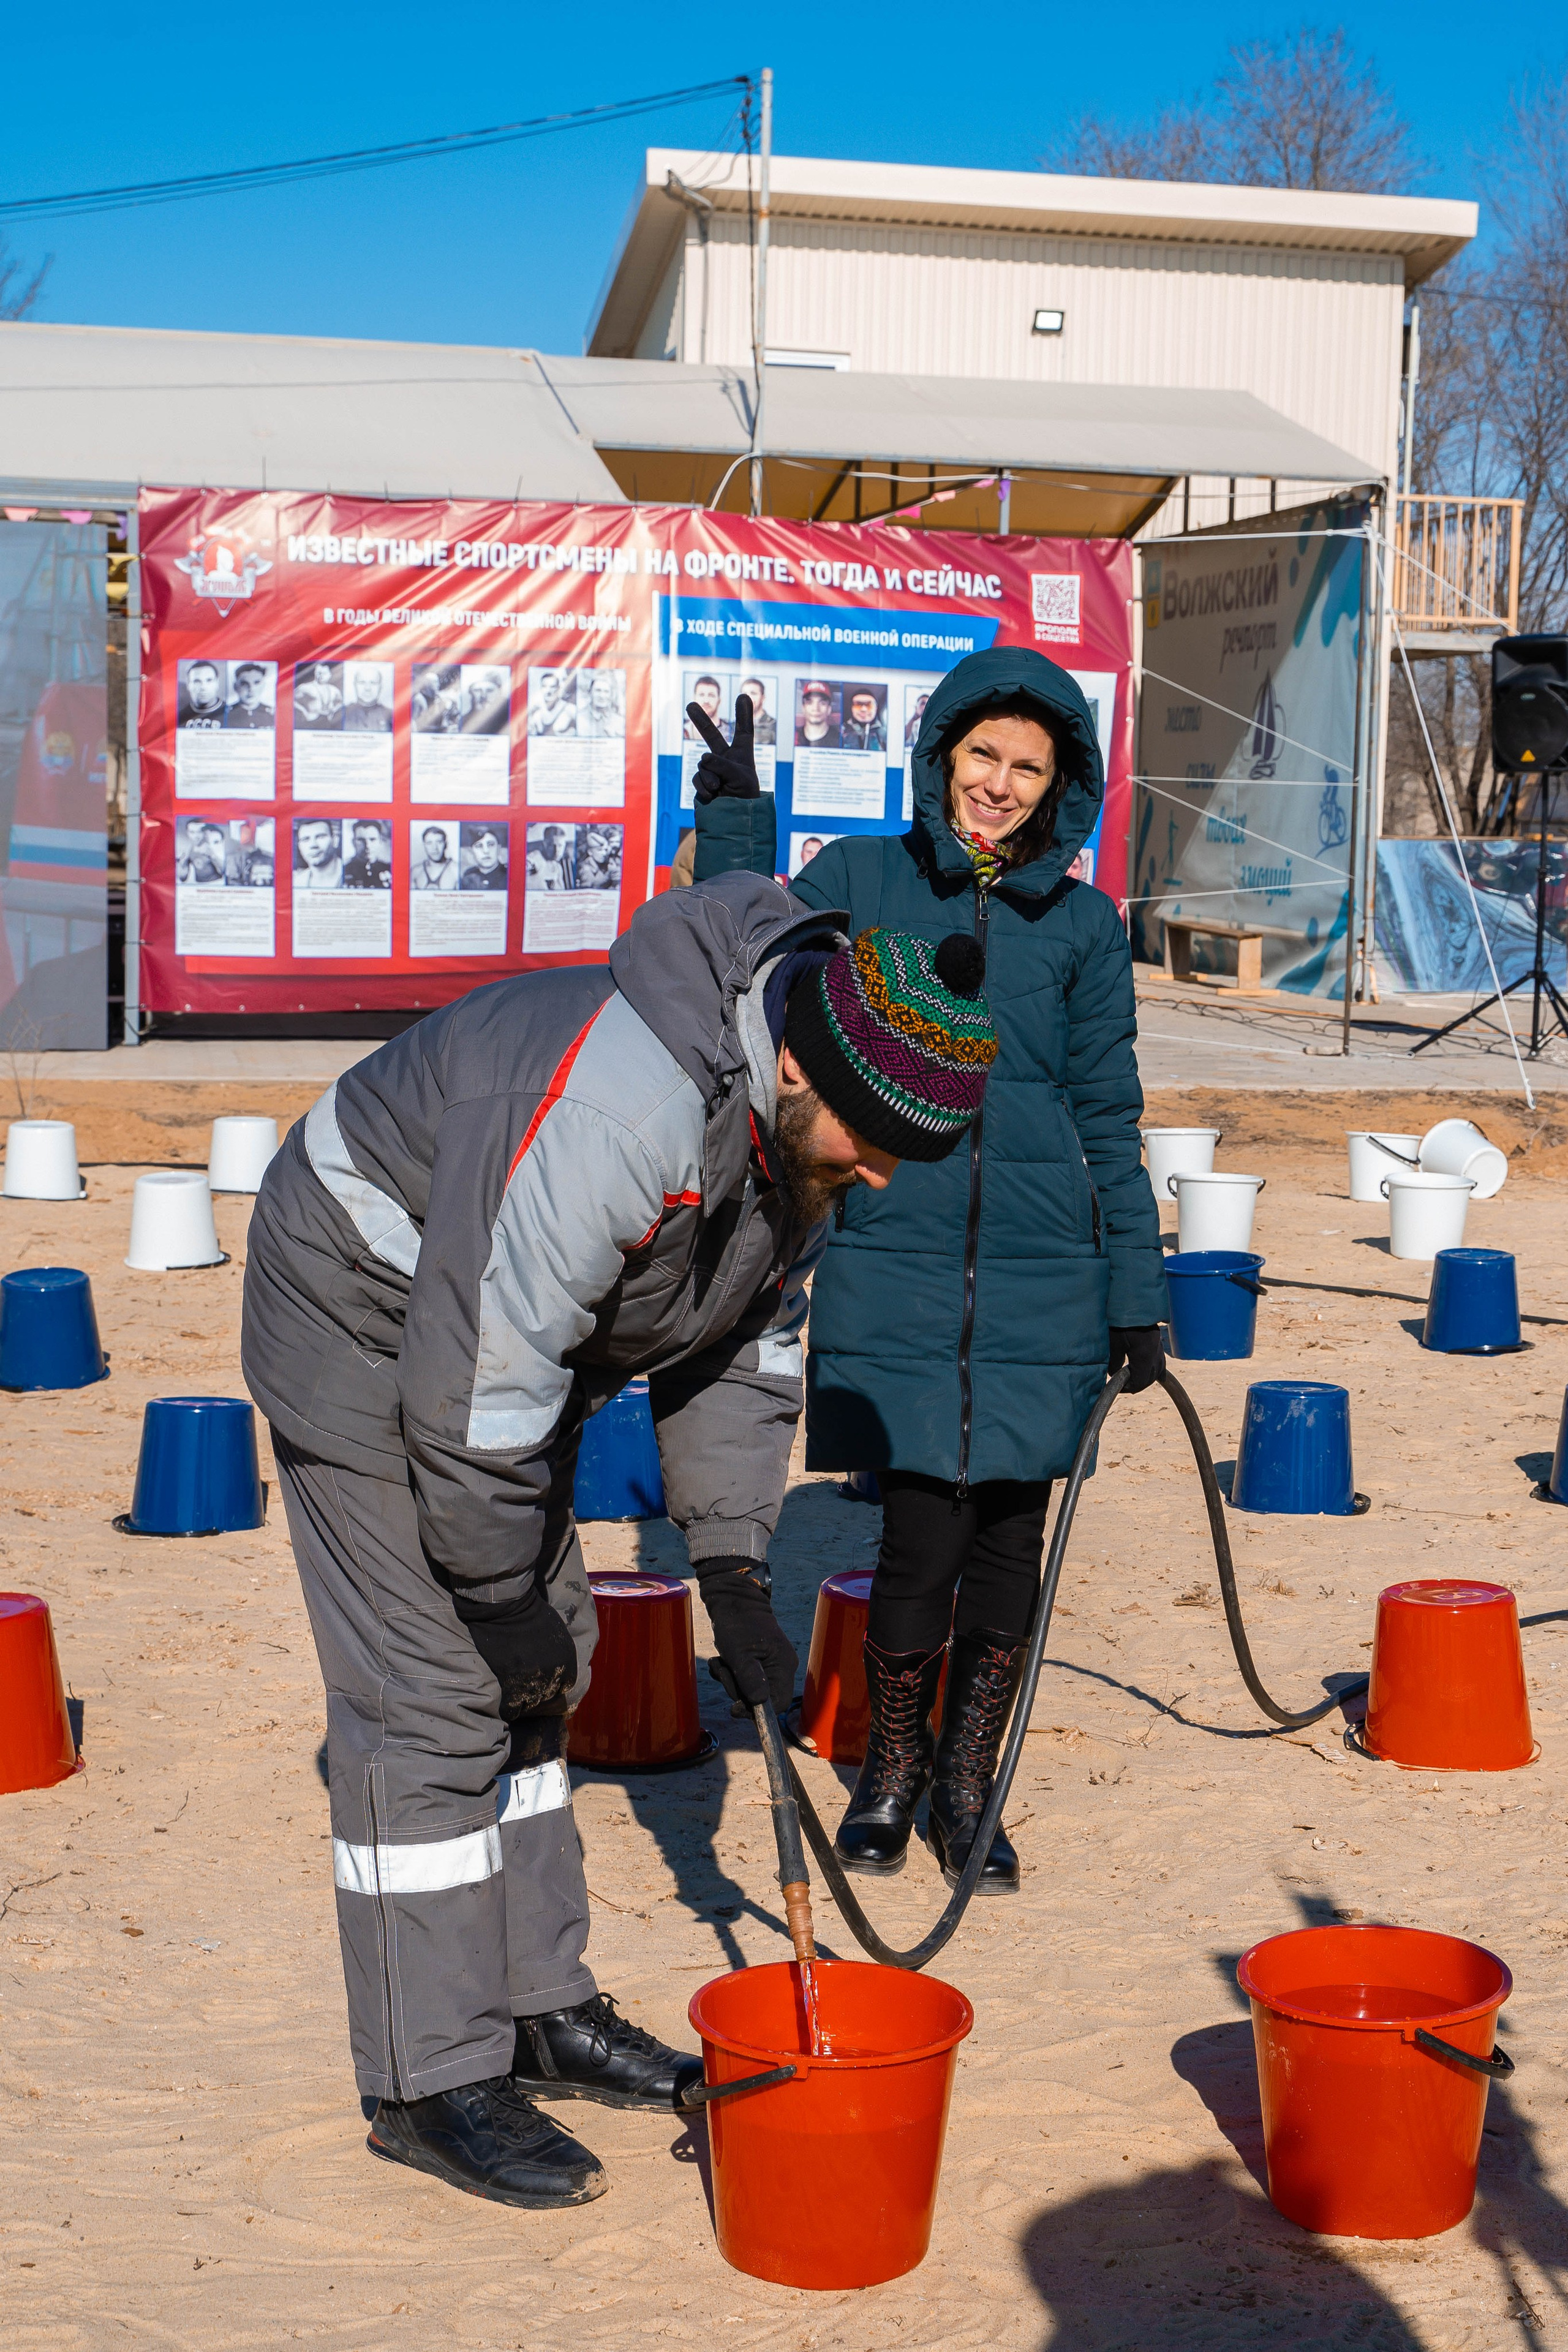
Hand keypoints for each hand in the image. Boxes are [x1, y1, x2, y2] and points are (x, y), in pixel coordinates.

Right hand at [456, 1581, 577, 1721]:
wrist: (507, 1606)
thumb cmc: (529, 1611)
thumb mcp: (556, 1630)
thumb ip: (557, 1650)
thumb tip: (553, 1662)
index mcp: (568, 1658)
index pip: (566, 1684)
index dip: (554, 1685)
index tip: (544, 1684)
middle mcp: (555, 1672)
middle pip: (547, 1695)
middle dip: (538, 1693)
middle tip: (526, 1690)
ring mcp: (534, 1679)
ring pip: (531, 1703)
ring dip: (524, 1701)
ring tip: (515, 1698)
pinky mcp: (512, 1682)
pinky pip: (512, 1707)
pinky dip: (509, 1710)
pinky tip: (506, 1709)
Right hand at [687, 694, 759, 802]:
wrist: (735, 822)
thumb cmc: (746, 798)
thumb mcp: (740, 777)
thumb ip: (722, 763)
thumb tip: (703, 759)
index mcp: (742, 755)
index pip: (744, 731)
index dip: (743, 714)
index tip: (744, 695)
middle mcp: (726, 760)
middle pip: (712, 736)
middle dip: (701, 720)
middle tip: (690, 704)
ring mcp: (712, 771)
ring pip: (703, 764)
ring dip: (710, 777)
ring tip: (720, 789)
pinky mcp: (702, 783)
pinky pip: (697, 778)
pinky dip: (704, 787)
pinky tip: (713, 796)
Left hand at [696, 1558, 796, 1710]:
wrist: (732, 1598)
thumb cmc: (737, 1622)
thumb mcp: (739, 1653)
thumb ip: (749, 1679)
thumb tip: (759, 1704)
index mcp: (783, 1666)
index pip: (777, 1703)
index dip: (756, 1711)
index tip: (734, 1707)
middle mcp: (782, 1667)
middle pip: (762, 1698)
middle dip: (737, 1689)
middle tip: (722, 1670)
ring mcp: (772, 1663)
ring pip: (750, 1688)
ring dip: (731, 1679)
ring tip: (720, 1661)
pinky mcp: (760, 1660)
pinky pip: (746, 1677)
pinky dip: (731, 1672)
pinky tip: (721, 1659)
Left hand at [1107, 1324, 1164, 1395]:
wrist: (1131, 1299)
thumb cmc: (1119, 1318)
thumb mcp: (1113, 1342)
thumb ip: (1114, 1361)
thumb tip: (1114, 1373)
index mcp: (1145, 1355)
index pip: (1141, 1381)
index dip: (1130, 1387)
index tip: (1120, 1387)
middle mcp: (1155, 1352)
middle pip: (1151, 1377)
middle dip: (1138, 1383)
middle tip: (1123, 1384)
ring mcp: (1158, 1345)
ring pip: (1158, 1369)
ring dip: (1147, 1376)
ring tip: (1133, 1377)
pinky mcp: (1157, 1339)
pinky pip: (1160, 1359)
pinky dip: (1154, 1367)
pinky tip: (1148, 1368)